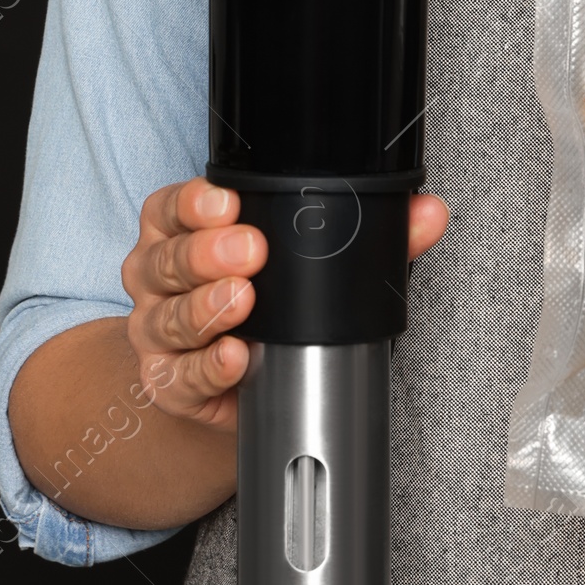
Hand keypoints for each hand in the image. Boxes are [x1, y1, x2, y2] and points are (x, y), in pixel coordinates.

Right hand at [120, 178, 449, 431]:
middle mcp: (159, 275)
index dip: (196, 203)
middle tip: (251, 250)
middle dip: (207, 252)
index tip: (228, 202)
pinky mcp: (168, 382)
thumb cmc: (272, 304)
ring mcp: (157, 331)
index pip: (175, 207)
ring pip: (169, 316)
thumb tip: (427, 214)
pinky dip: (208, 368)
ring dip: (206, 309)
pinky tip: (236, 358)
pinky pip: (180, 376)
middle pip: (169, 259)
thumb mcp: (314, 262)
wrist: (241, 380)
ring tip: (242, 301)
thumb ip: (369, 233)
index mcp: (183, 230)